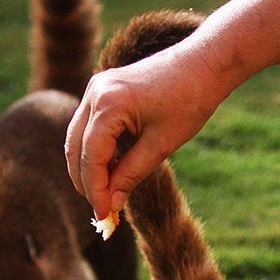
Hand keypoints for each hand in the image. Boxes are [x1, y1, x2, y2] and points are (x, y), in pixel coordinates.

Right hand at [65, 42, 234, 220]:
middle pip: (76, 149)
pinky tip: (110, 171)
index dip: (95, 191)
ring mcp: (96, 88)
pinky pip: (88, 127)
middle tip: (102, 210)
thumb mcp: (161, 145)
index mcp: (109, 104)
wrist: (204, 63)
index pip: (91, 157)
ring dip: (87, 168)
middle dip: (86, 182)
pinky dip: (94, 151)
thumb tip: (110, 204)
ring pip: (77, 139)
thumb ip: (131, 174)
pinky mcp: (102, 89)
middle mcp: (95, 93)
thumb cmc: (189, 100)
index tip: (104, 217)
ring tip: (105, 195)